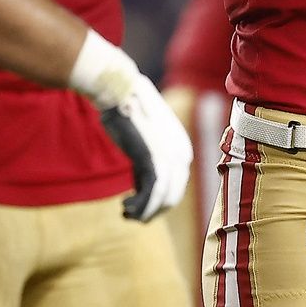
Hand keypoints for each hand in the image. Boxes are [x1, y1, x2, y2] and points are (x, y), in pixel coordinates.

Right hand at [69, 29, 192, 220]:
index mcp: (183, 148)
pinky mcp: (154, 159)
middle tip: (132, 215)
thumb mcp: (145, 140)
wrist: (121, 91)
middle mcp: (183, 154)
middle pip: (173, 197)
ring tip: (126, 213)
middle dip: (153, 211)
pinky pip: (152, 195)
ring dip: (144, 213)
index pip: (177, 186)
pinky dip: (139, 207)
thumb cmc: (128, 111)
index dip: (158, 201)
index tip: (138, 204)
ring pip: (163, 200)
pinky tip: (124, 207)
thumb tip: (142, 187)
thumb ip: (149, 162)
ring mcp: (170, 157)